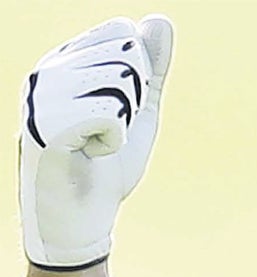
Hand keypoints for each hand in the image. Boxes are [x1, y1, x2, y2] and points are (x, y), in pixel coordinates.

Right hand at [19, 15, 173, 269]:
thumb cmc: (106, 168)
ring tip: (95, 144)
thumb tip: (160, 20)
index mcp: (62, 62)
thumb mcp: (140, 113)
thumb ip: (152, 69)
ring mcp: (39, 96)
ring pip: (118, 83)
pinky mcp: (43, 124)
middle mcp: (45, 72)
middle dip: (133, 100)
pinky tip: (88, 155)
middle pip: (125, 55)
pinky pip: (108, 115)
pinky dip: (112, 141)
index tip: (117, 111)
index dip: (137, 78)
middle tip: (107, 131)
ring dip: (123, 123)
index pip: (122, 33)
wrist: (81, 220)